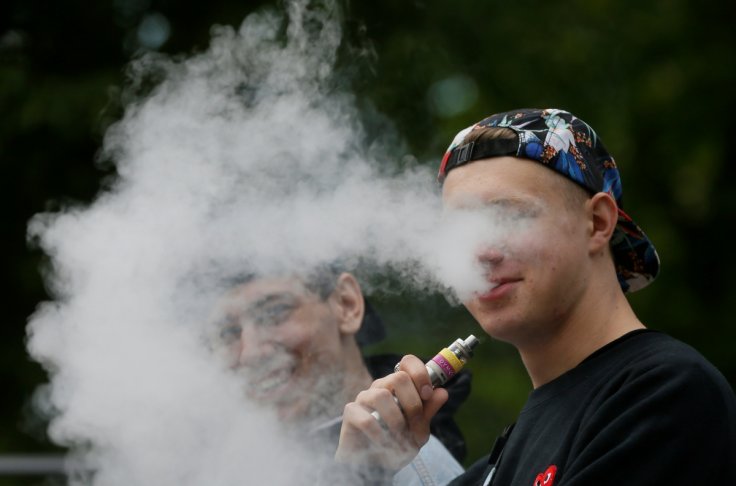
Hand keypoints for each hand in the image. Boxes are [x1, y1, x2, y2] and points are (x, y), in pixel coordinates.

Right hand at [334, 354, 448, 471]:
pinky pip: (366, 419)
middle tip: (416, 424)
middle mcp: (380, 387)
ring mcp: (364, 399)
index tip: (428, 394)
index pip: (407, 362)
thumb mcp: (419, 431)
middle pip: (398, 378)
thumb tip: (443, 392)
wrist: (374, 467)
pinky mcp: (351, 414)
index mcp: (397, 386)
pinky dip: (380, 435)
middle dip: (413, 403)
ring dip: (396, 421)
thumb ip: (428, 411)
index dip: (420, 373)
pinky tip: (383, 444)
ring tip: (399, 438)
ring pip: (382, 396)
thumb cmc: (396, 444)